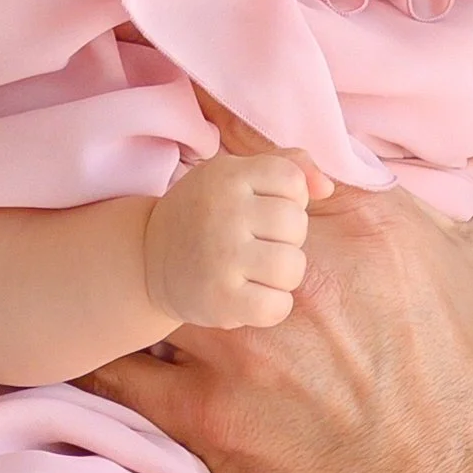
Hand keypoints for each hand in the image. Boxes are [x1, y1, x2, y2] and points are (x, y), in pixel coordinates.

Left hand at [82, 114, 472, 472]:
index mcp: (357, 225)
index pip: (265, 145)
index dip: (229, 124)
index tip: (205, 108)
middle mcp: (287, 273)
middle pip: (196, 202)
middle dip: (188, 203)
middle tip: (177, 206)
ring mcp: (236, 343)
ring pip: (150, 275)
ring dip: (145, 270)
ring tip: (131, 270)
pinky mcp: (202, 410)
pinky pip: (119, 365)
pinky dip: (104, 347)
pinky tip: (96, 335)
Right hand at [142, 150, 327, 329]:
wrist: (146, 260)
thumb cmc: (208, 214)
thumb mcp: (238, 174)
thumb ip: (289, 165)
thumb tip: (326, 187)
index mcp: (229, 175)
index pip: (293, 181)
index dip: (289, 198)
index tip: (263, 208)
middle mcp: (224, 212)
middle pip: (296, 224)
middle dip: (285, 238)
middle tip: (256, 243)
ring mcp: (220, 257)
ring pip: (292, 267)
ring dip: (282, 274)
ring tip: (257, 270)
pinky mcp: (219, 299)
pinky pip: (278, 306)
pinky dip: (272, 306)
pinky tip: (251, 296)